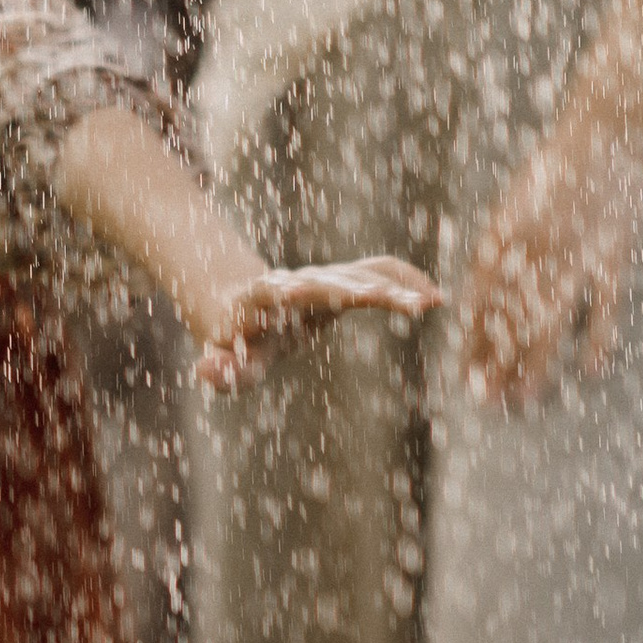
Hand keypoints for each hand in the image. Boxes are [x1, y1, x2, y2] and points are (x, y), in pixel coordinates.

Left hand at [194, 255, 439, 392]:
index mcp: (264, 299)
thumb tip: (205, 372)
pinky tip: (437, 297)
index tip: (295, 292)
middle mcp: (298, 281)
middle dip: (356, 289)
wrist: (247, 305)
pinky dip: (407, 279)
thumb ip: (219, 371)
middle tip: (388, 299)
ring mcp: (325, 277)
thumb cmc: (237, 343)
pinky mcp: (347, 279)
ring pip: (361, 275)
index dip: (285, 292)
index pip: (276, 293)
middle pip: (328, 281)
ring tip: (429, 303)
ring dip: (393, 287)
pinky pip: (381, 270)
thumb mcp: (227, 364)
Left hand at [456, 90, 642, 406]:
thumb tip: (476, 295)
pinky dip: (600, 337)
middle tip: (487, 401)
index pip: (480, 301)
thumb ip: (499, 251)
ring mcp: (575, 253)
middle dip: (497, 362)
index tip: (465, 375)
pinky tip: (592, 370)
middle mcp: (533, 249)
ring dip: (538, 360)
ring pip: (551, 319)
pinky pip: (606, 304)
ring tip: (526, 397)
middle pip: (511, 318)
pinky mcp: (614, 253)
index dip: (473, 340)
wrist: (603, 132)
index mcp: (503, 236)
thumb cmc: (554, 172)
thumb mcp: (513, 207)